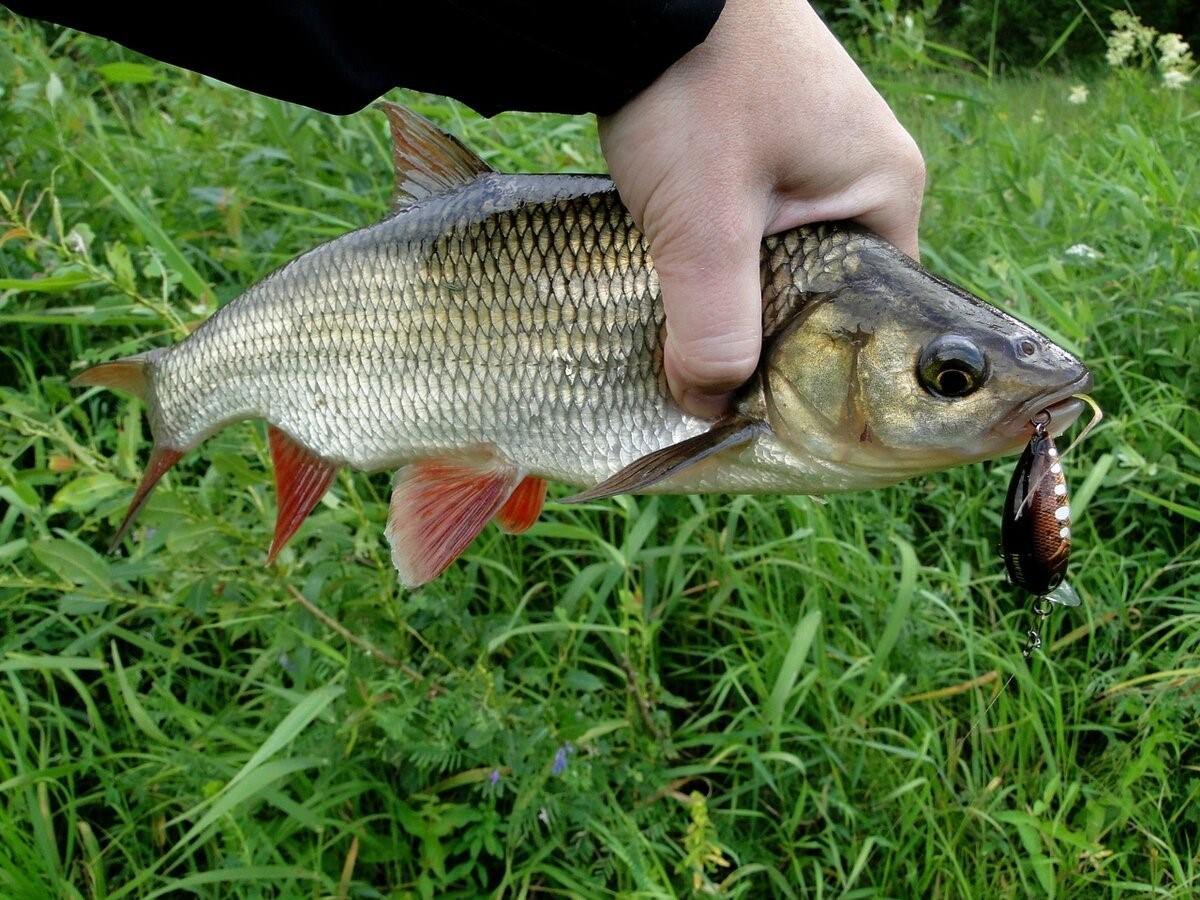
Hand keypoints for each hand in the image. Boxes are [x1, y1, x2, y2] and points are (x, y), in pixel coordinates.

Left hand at [599, 0, 925, 417]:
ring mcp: (812, 151)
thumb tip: (708, 406)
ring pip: (781, 262)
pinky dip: (717, 253)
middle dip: (769, 337)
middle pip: (824, 296)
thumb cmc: (696, 86)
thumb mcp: (707, 226)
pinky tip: (676, 268)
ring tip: (688, 321)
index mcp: (884, 193)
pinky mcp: (763, 140)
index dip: (820, 370)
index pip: (875, 319)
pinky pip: (752, 224)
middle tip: (716, 374)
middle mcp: (861, 173)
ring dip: (736, 294)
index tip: (765, 404)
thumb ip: (714, 327)